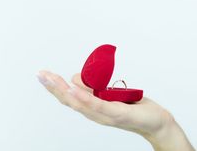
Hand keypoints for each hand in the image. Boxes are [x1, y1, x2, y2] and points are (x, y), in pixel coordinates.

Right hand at [36, 70, 174, 143]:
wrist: (156, 122)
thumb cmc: (134, 108)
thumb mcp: (111, 95)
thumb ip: (95, 88)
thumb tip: (77, 77)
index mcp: (93, 108)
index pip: (69, 98)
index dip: (55, 87)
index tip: (43, 75)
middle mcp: (95, 114)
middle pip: (69, 101)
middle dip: (54, 87)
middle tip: (41, 74)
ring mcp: (105, 115)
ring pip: (80, 103)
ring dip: (65, 90)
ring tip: (52, 79)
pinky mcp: (117, 114)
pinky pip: (98, 105)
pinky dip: (85, 98)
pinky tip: (75, 90)